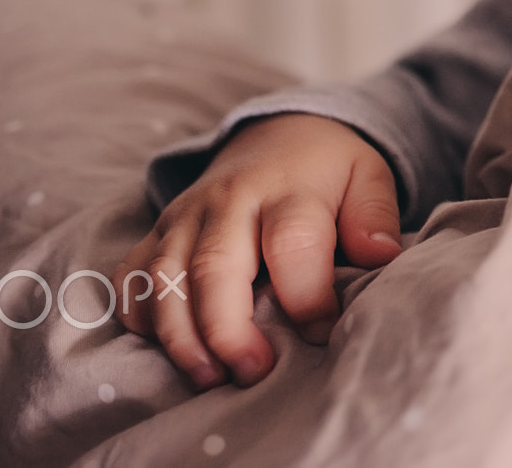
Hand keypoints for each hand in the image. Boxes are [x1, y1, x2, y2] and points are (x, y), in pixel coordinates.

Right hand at [112, 113, 404, 388]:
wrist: (278, 132)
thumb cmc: (328, 170)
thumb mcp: (368, 176)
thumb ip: (374, 216)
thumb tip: (381, 257)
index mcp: (288, 188)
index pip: (292, 243)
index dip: (307, 296)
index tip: (323, 333)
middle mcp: (227, 200)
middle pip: (214, 266)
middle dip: (227, 328)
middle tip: (252, 373)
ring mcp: (184, 215)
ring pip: (163, 276)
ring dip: (179, 334)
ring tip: (207, 378)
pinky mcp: (156, 231)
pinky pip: (130, 274)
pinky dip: (137, 313)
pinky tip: (161, 349)